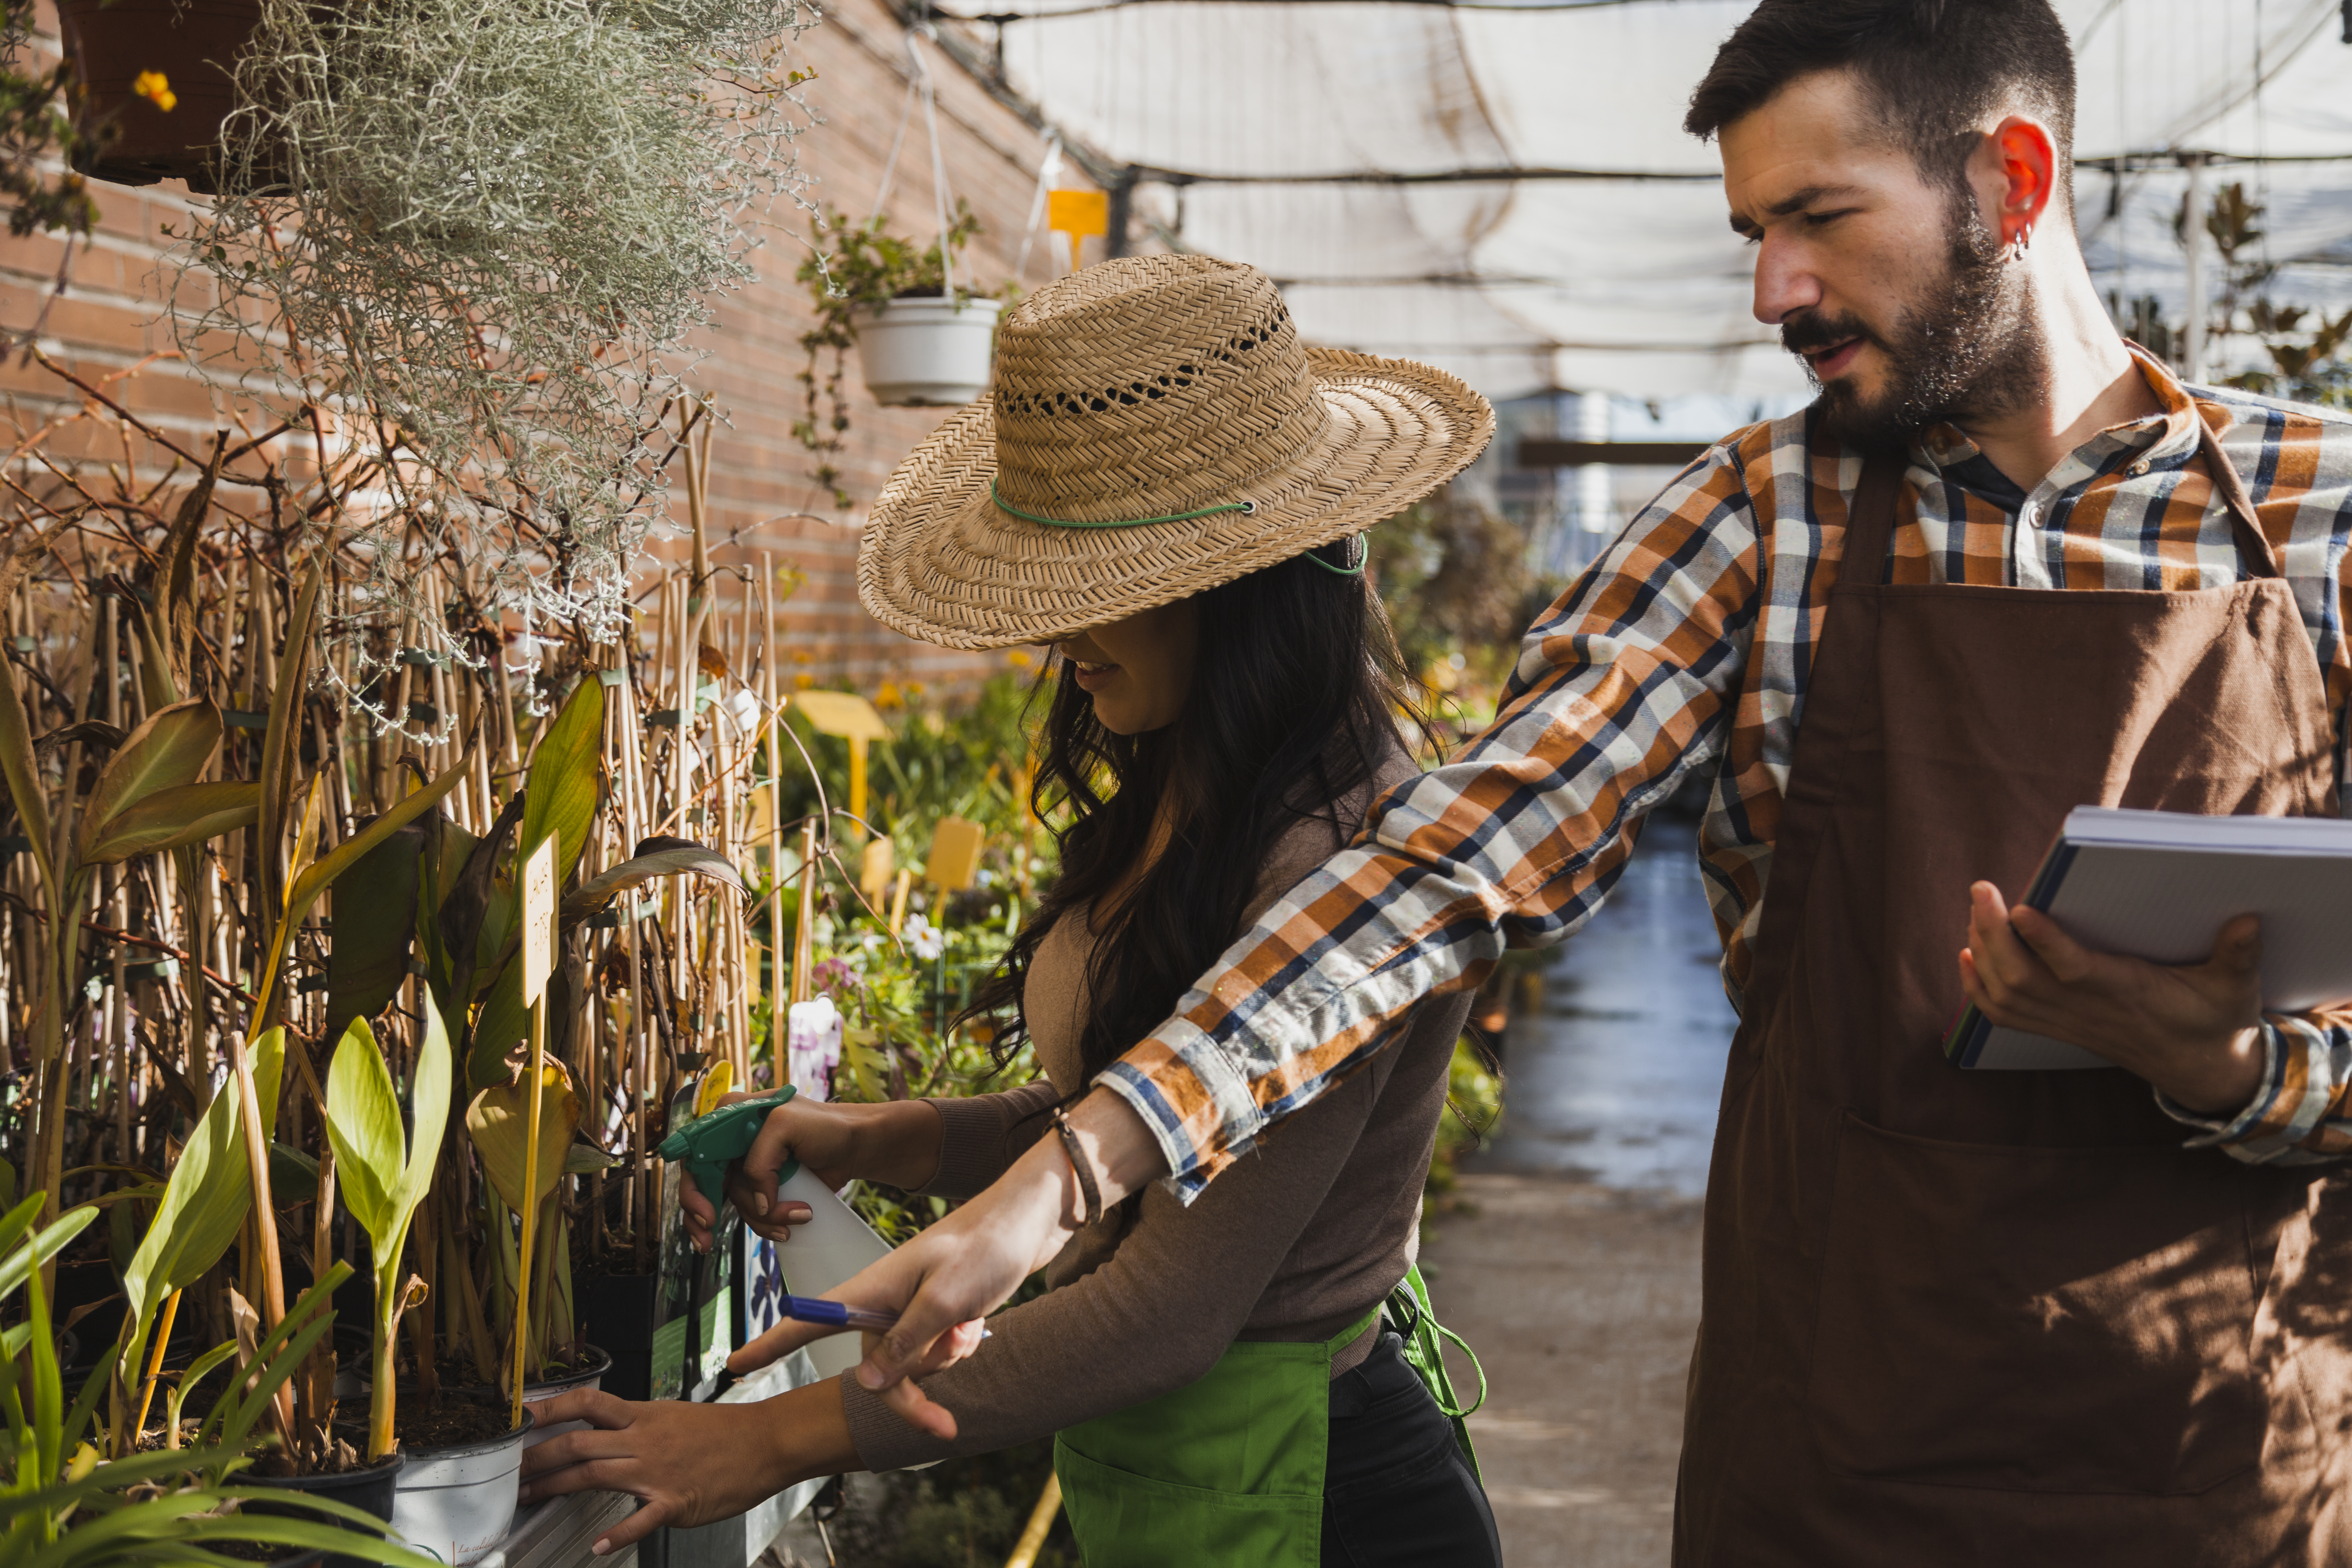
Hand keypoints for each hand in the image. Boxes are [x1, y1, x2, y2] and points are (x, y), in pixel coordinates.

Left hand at [515, 1382, 851, 1554]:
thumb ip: (638, 1427)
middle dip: (537, 1457)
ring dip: (555, 1488)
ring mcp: (658, 1471)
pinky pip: (641, 1519)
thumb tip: (606, 1436)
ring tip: (527, 1499)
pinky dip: (618, 1534)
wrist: (767, 1442)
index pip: (587, 1403)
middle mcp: (644, 1439)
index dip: (550, 1407)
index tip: (519, 1414)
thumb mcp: (674, 1418)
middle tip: (509, 1471)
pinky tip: (598, 1546)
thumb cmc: (724, 1433)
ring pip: (594, 1474)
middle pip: (578, 1442)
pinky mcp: (676, 1500)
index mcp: (644, 1415)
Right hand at [728, 1089, 1163, 1434]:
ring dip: (945, 1357)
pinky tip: (978, 1322)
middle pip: (875, 1370)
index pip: (806, 1320)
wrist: (1026, 1223)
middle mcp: (881, 1301)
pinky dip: (958, 1347)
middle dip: (913, 1395)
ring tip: (970, 1322)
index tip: (732, 1368)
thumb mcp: (944, 1302)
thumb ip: (903, 1345)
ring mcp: (907, 1308)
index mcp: (869, 1290)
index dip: (768, 1347)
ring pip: (911, 1366)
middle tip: (943, 1429)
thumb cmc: (983, 1248)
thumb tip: (866, 1384)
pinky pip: (935, 1354)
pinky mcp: (933, 1314)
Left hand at [1959, 881, 2265, 1112]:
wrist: (2200, 1069)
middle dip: (1992, 934)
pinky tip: (1966, 953)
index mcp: (2126, 993)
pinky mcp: (2058, 1029)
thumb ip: (2239, 955)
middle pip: (2021, 979)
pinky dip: (1976, 986)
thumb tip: (2250, 919)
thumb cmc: (2216, 1021)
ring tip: (1975, 910)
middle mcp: (2087, 1010)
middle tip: (1981, 889)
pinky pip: (2003, 1015)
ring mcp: (2067, 1023)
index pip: (2074, 969)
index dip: (2044, 942)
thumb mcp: (2237, 989)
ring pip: (2005, 995)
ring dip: (1981, 953)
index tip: (2019, 907)